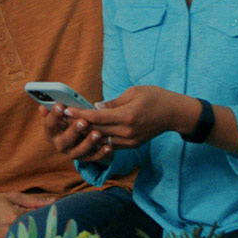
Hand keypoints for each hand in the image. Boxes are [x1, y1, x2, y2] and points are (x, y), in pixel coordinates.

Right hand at [0, 191, 56, 237]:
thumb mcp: (12, 197)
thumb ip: (34, 201)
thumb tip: (55, 201)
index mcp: (15, 216)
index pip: (40, 219)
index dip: (49, 220)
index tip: (57, 221)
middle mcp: (11, 231)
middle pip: (36, 235)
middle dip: (43, 233)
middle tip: (49, 232)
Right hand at [39, 102, 112, 163]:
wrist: (76, 138)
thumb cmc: (67, 121)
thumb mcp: (59, 116)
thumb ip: (54, 111)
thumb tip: (42, 106)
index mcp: (50, 133)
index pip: (49, 125)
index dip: (54, 115)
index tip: (61, 106)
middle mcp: (59, 145)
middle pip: (64, 140)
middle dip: (74, 131)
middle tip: (83, 122)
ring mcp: (72, 153)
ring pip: (80, 151)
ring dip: (89, 142)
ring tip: (97, 134)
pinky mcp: (85, 158)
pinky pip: (94, 158)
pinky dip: (101, 153)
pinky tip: (109, 147)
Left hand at [66, 85, 193, 147]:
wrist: (176, 114)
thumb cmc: (156, 97)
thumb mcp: (133, 92)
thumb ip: (112, 103)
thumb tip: (95, 108)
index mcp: (127, 116)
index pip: (97, 117)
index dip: (79, 114)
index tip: (65, 110)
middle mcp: (128, 132)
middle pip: (96, 130)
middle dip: (77, 124)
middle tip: (61, 118)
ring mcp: (131, 141)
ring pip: (102, 139)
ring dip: (85, 133)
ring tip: (70, 126)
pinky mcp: (133, 145)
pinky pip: (111, 144)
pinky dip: (98, 139)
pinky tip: (87, 134)